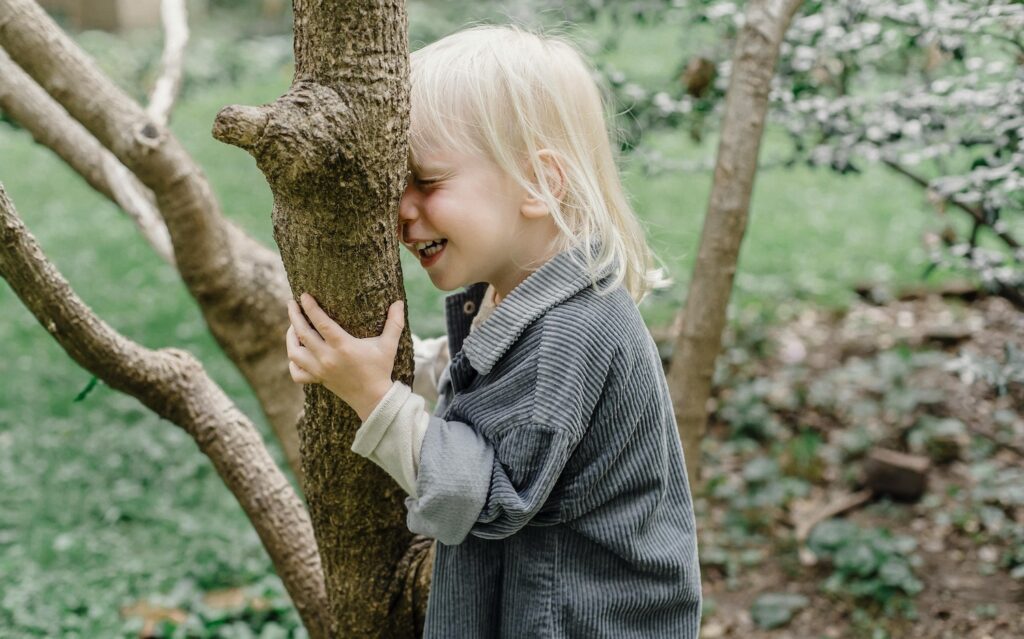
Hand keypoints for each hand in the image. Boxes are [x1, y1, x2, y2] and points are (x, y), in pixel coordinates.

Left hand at [286, 293, 404, 420]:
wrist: (374, 398)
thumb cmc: (381, 369)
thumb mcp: (388, 345)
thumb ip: (394, 323)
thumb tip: (399, 302)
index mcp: (343, 346)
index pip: (321, 322)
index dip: (310, 307)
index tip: (303, 295)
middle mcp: (328, 358)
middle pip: (303, 333)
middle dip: (294, 316)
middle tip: (291, 303)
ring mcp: (320, 370)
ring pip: (295, 352)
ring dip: (290, 337)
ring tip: (293, 326)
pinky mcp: (318, 380)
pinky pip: (297, 373)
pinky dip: (293, 362)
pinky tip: (297, 352)